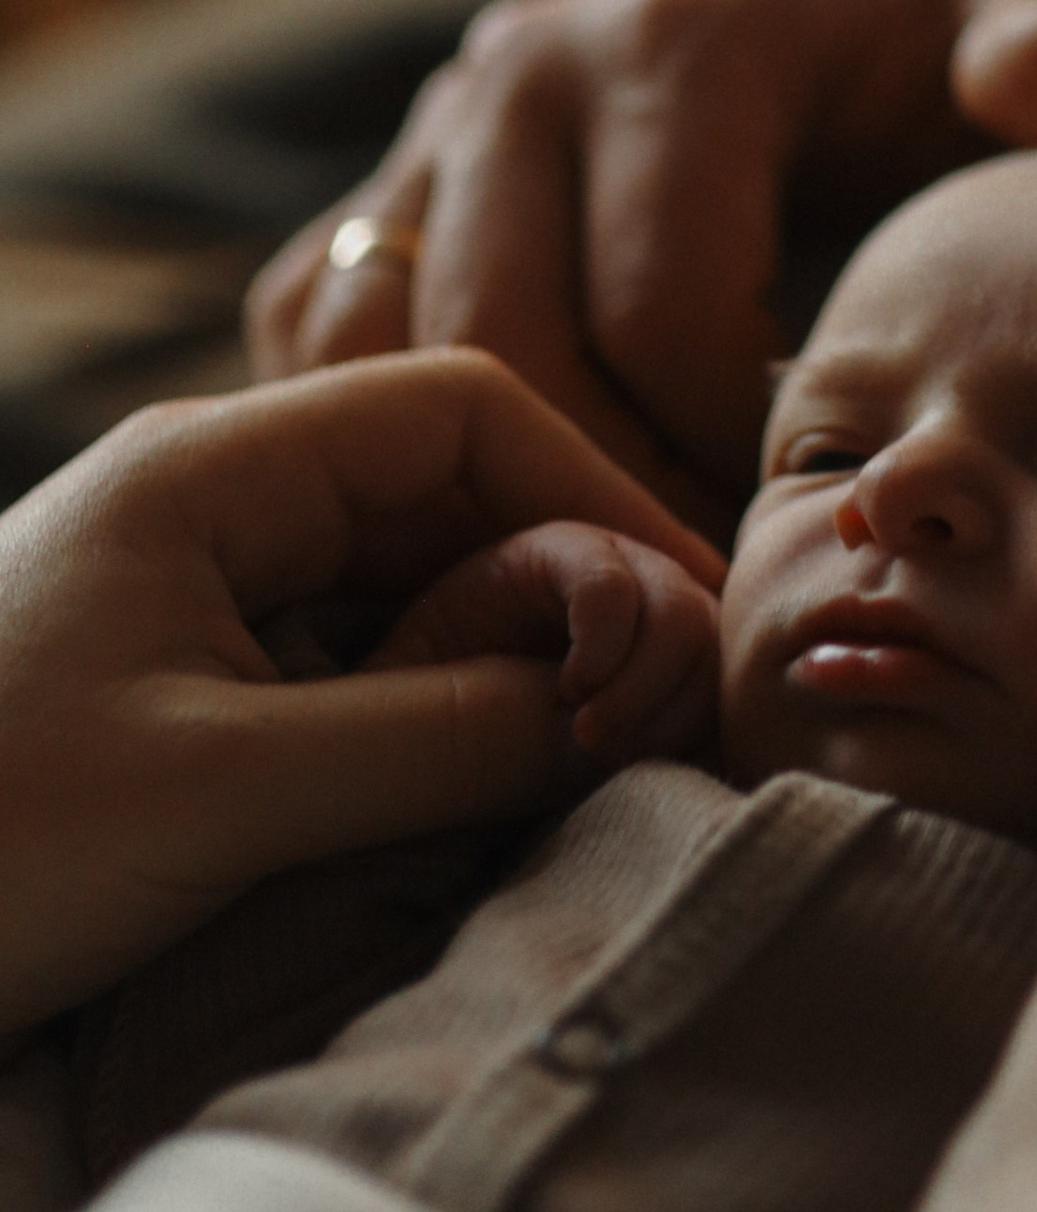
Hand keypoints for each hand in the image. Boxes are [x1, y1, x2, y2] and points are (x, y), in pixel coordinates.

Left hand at [0, 349, 723, 1039]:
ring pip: (410, 597)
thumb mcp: (230, 792)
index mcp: (209, 473)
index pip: (462, 409)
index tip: (685, 616)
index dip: (595, 496)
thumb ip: (447, 731)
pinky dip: (434, 726)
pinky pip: (353, 679)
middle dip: (566, 593)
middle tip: (656, 716)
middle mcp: (205, 512)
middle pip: (449, 499)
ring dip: (504, 670)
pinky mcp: (176, 702)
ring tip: (582, 767)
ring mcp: (188, 606)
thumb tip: (635, 697)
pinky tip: (477, 803)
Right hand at [246, 0, 1036, 531]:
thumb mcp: (1019, 16)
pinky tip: (502, 534)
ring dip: (476, 493)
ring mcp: (434, 130)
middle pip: (506, 350)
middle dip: (598, 499)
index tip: (803, 536)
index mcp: (675, 40)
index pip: (662, 310)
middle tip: (694, 612)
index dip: (729, 455)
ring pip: (386, 361)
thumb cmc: (932, 40)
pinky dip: (386, 454)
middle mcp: (524, 73)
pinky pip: (325, 342)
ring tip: (603, 584)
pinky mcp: (385, 187)